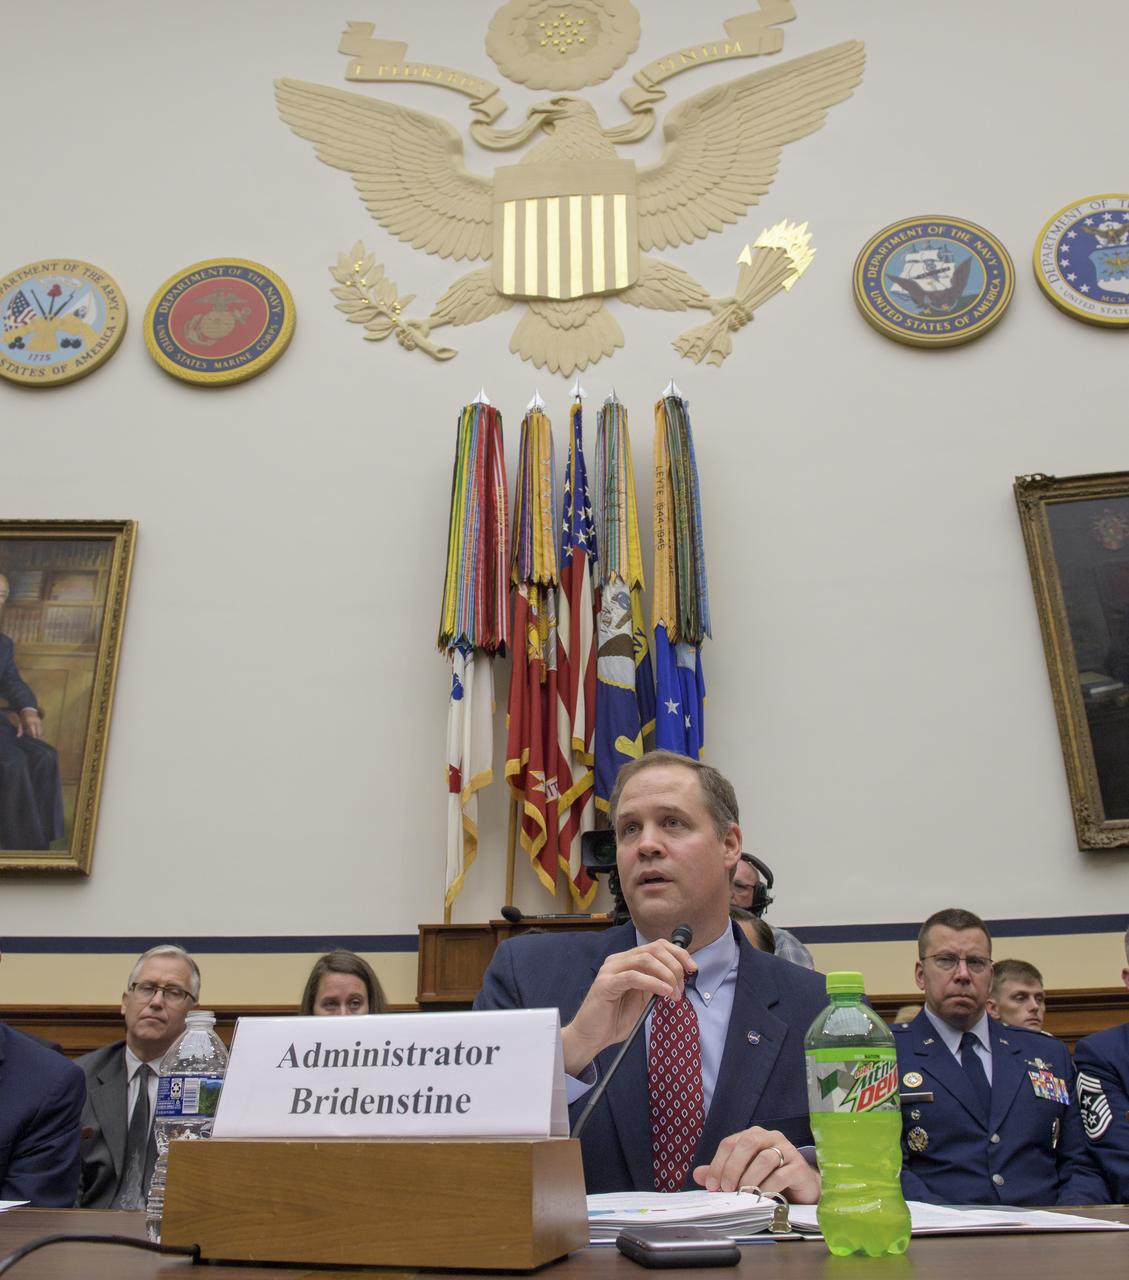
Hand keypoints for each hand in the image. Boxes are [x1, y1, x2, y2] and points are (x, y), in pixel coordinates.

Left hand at [17, 709, 41, 738]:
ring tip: (38, 740)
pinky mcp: (41, 723)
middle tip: (36, 741)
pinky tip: (39, 737)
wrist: (29, 710)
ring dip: (40, 736)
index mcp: (30, 722)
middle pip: (39, 731)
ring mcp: (39, 722)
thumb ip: (20, 730)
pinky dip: (40, 734)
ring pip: (41, 731)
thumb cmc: (23, 718)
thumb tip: (18, 736)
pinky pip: (42, 730)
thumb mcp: (20, 723)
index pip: (33, 729)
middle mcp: (36, 722)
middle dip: (38, 737)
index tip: (33, 739)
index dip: (34, 735)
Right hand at [561, 940, 693, 1075]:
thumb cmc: (614, 1019)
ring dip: (666, 975)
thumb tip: (676, 977)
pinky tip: (664, 992)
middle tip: (682, 988)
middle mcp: (618, 960)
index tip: (693, 968)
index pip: (656, 946)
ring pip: (645, 959)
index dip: (678, 953)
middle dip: (675, 966)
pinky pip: (634, 976)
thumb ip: (654, 984)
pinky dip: (653, 982)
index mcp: (627, 961)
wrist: (591, 1037)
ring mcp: (610, 970)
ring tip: (674, 993)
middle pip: (654, 949)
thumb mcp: (642, 999)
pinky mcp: (606, 983)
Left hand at [693, 1128, 820, 1202]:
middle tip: (725, 1189)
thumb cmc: (771, 1177)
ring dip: (750, 1178)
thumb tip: (697, 1174)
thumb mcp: (744, 1174)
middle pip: (747, 1143)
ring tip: (742, 1195)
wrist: (803, 1187)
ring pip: (765, 1158)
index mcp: (753, 1136)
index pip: (730, 1142)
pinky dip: (768, 1187)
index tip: (712, 1185)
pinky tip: (761, 1198)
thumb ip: (722, 1172)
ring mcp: (787, 1150)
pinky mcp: (799, 1167)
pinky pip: (781, 1175)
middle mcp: (770, 1137)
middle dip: (732, 1167)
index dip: (718, 1163)